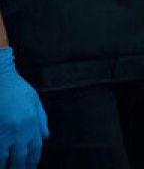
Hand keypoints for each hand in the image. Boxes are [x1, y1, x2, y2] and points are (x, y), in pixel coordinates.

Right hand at [0, 47, 47, 168]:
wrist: (0, 77)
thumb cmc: (16, 88)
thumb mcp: (35, 101)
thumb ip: (41, 120)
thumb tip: (45, 137)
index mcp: (32, 123)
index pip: (35, 148)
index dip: (33, 161)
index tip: (30, 168)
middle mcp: (19, 131)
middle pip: (20, 157)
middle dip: (20, 168)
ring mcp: (3, 132)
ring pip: (4, 158)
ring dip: (5, 166)